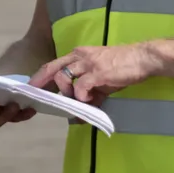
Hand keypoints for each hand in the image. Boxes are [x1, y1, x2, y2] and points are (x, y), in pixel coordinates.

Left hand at [28, 44, 159, 104]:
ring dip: (66, 92)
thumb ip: (89, 96)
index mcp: (79, 55)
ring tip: (77, 100)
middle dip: (40, 81)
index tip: (31, 86)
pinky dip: (81, 96)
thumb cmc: (122, 68)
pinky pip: (81, 86)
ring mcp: (89, 64)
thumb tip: (78, 117)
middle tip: (33, 93)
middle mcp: (80, 56)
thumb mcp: (102, 81)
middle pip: (52, 68)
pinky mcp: (98, 72)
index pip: (54, 64)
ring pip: (64, 76)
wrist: (142, 58)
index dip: (41, 75)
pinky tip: (89, 100)